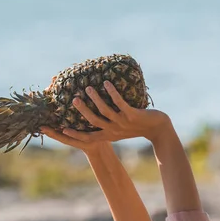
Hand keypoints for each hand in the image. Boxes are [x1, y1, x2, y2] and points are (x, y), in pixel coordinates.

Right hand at [42, 82, 169, 149]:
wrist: (157, 128)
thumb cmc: (137, 125)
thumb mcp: (120, 126)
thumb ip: (108, 121)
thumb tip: (95, 108)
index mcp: (109, 135)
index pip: (89, 137)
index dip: (76, 134)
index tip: (62, 129)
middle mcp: (114, 131)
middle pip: (94, 122)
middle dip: (83, 111)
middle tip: (73, 99)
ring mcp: (123, 123)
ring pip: (106, 112)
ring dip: (96, 99)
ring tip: (88, 88)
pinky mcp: (133, 116)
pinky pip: (121, 103)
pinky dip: (113, 93)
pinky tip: (107, 83)